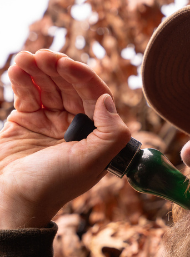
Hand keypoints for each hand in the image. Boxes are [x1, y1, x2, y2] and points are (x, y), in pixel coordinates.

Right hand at [0, 50, 130, 228]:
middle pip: (71, 87)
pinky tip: (18, 67)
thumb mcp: (91, 162)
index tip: (65, 64)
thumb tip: (108, 100)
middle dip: (58, 69)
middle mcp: (77, 125)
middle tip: (44, 56)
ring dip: (38, 70)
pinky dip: (22, 79)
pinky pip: (27, 94)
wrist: (11, 201)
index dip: (82, 77)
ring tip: (26, 58)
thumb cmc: (53, 185)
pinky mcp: (26, 120)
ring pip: (48, 87)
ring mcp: (50, 121)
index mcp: (97, 134)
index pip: (95, 96)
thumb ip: (111, 133)